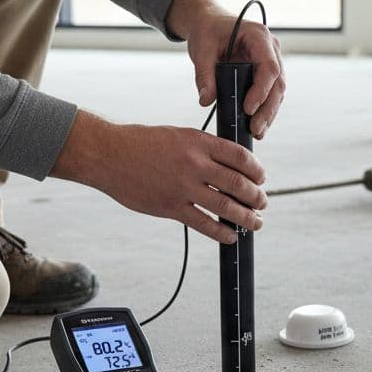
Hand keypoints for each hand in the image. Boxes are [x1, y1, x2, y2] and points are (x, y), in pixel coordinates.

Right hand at [51, 111, 266, 243]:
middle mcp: (194, 164)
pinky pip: (204, 224)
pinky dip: (221, 232)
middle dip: (256, 196)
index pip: (239, 156)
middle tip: (263, 203)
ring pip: (226, 206)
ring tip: (256, 222)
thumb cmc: (142, 143)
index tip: (261, 178)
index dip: (256, 170)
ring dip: (246, 217)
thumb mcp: (177, 135)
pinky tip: (231, 236)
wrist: (108, 155)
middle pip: (238, 183)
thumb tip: (229, 164)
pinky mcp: (171, 207)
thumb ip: (202, 148)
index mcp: (198, 142)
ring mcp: (183, 188)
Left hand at [166, 0, 284, 139]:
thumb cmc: (208, 30)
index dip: (262, 90)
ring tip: (257, 132)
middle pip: (278, 83)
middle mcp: (271, 49)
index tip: (248, 109)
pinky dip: (264, 109)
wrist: (210, 22)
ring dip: (269, 113)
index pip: (269, 66)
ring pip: (278, 91)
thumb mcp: (202, 50)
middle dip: (268, 108)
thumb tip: (206, 101)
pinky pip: (270, 92)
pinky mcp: (265, 72)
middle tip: (256, 129)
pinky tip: (257, 125)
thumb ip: (204, 75)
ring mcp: (271, 60)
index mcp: (258, 36)